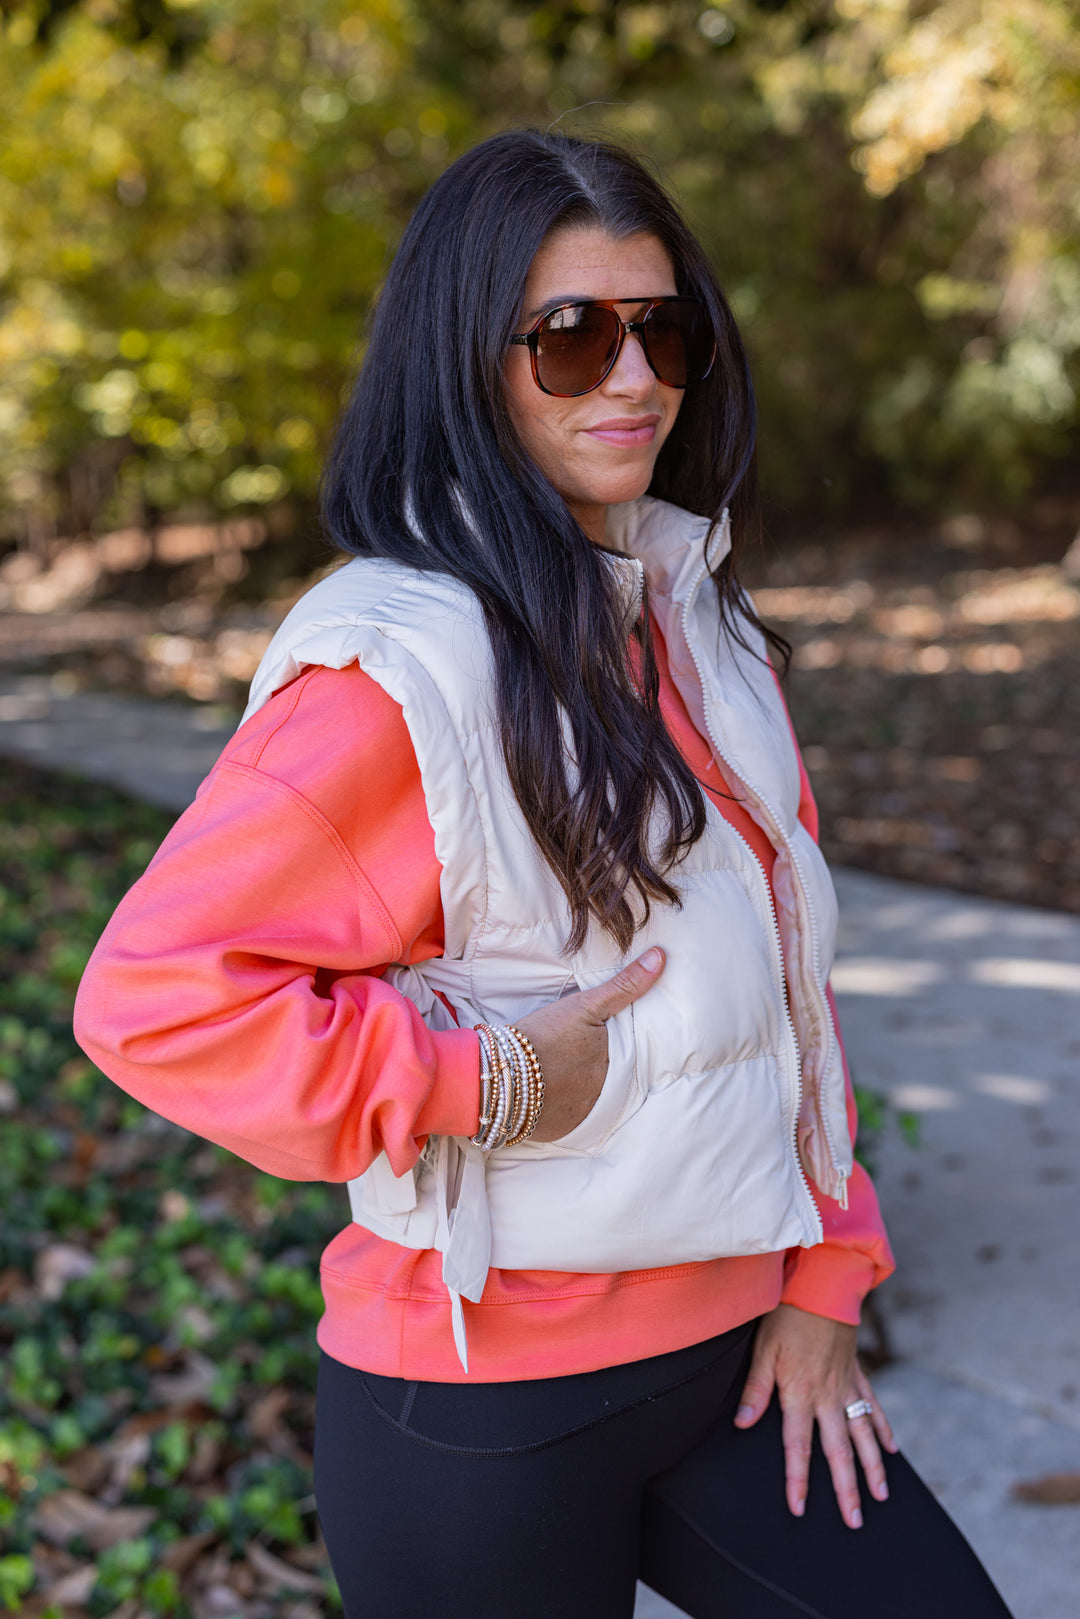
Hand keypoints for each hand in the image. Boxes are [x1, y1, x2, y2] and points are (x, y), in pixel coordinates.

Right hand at [514, 946, 664, 1141]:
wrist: (500, 1075)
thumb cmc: (544, 1035)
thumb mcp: (585, 1005)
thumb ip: (625, 985)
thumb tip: (661, 958)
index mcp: (618, 1062)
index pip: (632, 1054)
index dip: (619, 1045)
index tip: (603, 1038)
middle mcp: (608, 1092)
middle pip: (614, 1077)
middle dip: (603, 1068)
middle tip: (580, 1055)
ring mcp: (587, 1113)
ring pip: (595, 1097)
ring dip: (586, 1088)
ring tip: (567, 1072)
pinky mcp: (564, 1129)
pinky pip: (573, 1117)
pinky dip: (566, 1105)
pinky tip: (554, 1090)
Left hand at [733, 1302, 897, 1528]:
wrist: (823, 1282)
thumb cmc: (787, 1313)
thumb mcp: (764, 1348)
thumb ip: (756, 1389)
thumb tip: (742, 1423)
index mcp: (801, 1393)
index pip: (798, 1446)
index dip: (798, 1479)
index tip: (799, 1509)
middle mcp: (827, 1396)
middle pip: (838, 1451)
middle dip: (846, 1489)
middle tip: (854, 1522)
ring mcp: (847, 1386)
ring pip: (863, 1435)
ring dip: (872, 1468)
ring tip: (880, 1497)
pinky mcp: (857, 1372)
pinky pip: (873, 1407)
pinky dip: (882, 1429)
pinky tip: (890, 1450)